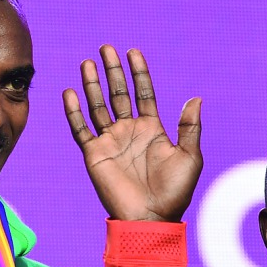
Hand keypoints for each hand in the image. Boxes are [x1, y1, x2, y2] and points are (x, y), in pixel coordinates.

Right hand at [64, 46, 202, 221]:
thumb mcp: (190, 157)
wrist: (151, 218)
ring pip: (98, 106)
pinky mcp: (94, 154)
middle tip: (107, 48)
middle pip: (119, 93)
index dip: (139, 73)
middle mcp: (129, 131)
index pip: (144, 93)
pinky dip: (74, 111)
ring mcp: (110, 141)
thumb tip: (196, 98)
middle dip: (113, 71)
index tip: (133, 52)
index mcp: (152, 129)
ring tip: (88, 62)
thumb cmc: (174, 192)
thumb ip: (190, 127)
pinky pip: (81, 128)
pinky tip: (70, 92)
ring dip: (92, 84)